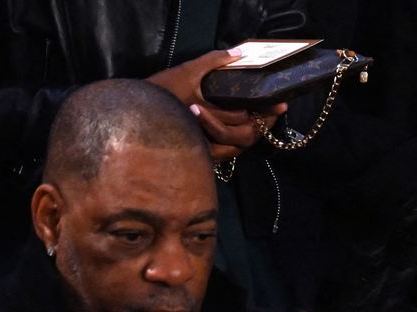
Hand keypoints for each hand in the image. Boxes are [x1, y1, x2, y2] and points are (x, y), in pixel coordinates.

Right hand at [146, 49, 285, 161]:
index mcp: (210, 123)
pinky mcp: (202, 154)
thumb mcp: (188, 73)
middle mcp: (210, 142)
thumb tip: (238, 53)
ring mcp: (206, 151)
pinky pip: (228, 150)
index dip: (265, 114)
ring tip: (266, 116)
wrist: (136, 115)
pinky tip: (248, 125)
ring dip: (254, 132)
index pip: (247, 124)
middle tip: (278, 109)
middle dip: (264, 123)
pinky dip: (240, 138)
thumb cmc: (161, 93)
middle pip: (247, 137)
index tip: (280, 105)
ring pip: (238, 146)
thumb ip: (213, 62)